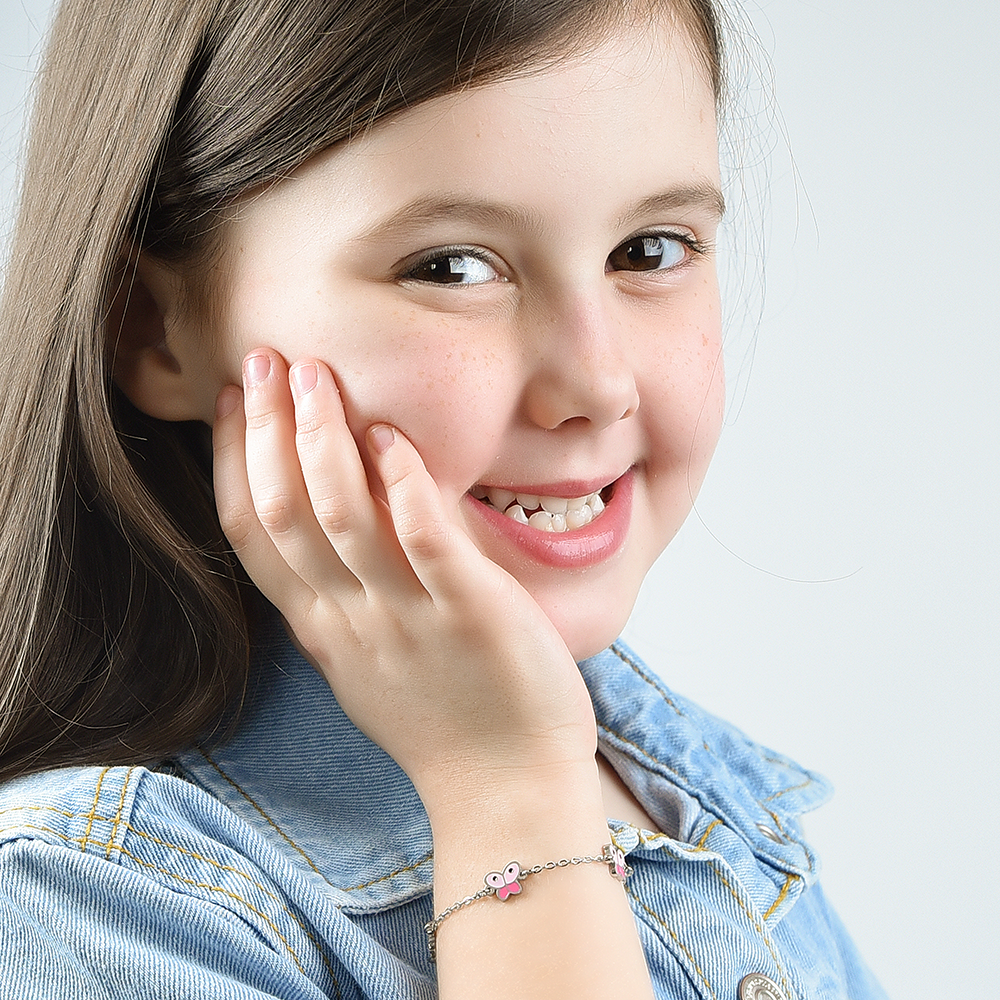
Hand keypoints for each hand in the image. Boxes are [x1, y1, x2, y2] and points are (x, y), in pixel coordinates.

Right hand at [212, 350, 597, 809]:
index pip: (252, 533)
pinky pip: (426, 542)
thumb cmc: (444, 719)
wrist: (506, 790)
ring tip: (314, 375)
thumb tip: (331, 533)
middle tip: (263, 358)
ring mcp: (408, 618)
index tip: (233, 398)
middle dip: (265, 430)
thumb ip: (341, 600)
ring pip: (341, 519)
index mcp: (322, 627)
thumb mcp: (367, 662)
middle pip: (283, 512)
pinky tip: (390, 437)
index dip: (233, 459)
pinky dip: (404, 486)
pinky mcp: (471, 616)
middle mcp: (350, 620)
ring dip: (320, 441)